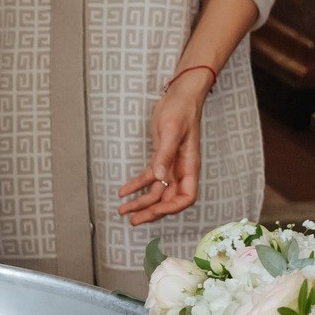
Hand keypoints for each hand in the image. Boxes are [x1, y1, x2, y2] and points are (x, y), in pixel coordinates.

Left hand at [116, 68, 211, 224]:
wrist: (179, 95)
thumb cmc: (181, 110)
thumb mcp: (171, 132)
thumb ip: (164, 155)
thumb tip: (159, 179)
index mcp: (190, 166)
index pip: (186, 197)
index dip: (172, 208)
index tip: (155, 211)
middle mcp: (181, 170)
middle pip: (168, 199)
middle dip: (151, 211)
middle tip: (133, 220)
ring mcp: (171, 165)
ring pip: (156, 191)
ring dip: (140, 202)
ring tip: (124, 210)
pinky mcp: (160, 158)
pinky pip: (149, 178)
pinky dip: (136, 185)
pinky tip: (124, 191)